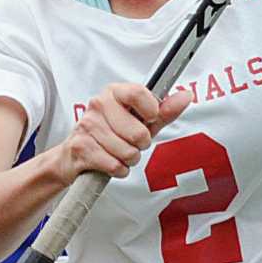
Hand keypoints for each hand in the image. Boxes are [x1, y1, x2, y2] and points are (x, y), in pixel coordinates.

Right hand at [55, 82, 191, 180]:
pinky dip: (118, 170)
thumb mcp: (140, 121)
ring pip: (128, 152)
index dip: (151, 112)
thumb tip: (186, 95)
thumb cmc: (112, 134)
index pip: (138, 93)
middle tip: (130, 143)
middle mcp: (98, 105)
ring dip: (128, 159)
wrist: (75, 155)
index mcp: (113, 92)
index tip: (149, 119)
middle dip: (140, 145)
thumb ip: (164, 110)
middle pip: (138, 132)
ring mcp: (88, 126)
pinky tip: (110, 162)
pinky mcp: (81, 148)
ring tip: (118, 152)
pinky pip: (115, 166)